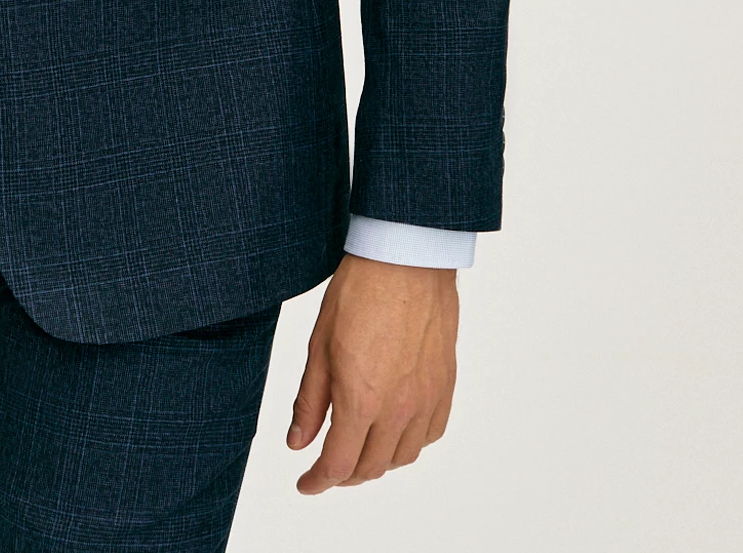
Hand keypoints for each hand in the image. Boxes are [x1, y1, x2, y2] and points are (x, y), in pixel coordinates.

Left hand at [287, 253, 457, 492]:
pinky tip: (394, 430)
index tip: (306, 484)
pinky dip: (409, 444)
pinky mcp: (445, 386)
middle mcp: (398, 409)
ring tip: (358, 448)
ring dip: (377, 462)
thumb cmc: (360, 291)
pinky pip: (430, 434)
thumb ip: (310, 400)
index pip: (338, 464)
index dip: (318, 481)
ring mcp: (426, 399)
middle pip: (371, 467)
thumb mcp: (319, 345)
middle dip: (344, 475)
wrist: (406, 259)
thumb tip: (297, 441)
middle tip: (326, 466)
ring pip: (403, 457)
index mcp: (361, 400)